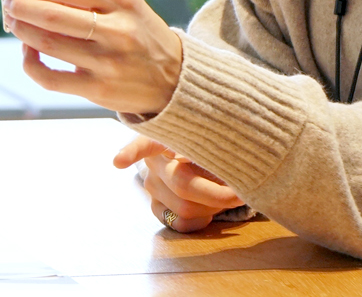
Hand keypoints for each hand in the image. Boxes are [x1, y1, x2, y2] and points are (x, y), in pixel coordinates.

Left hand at [0, 0, 182, 114]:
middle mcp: (117, 28)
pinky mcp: (98, 89)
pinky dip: (30, 63)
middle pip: (52, 14)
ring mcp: (108, 60)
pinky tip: (28, 53)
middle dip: (20, 7)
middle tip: (8, 5)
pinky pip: (50, 76)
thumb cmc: (140, 34)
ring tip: (15, 24)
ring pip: (47, 43)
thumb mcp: (125, 5)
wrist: (175, 78)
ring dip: (22, 31)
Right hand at [114, 135, 244, 233]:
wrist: (197, 152)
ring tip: (229, 195)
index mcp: (165, 137)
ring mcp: (152, 187)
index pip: (144, 143)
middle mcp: (154, 163)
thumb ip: (213, 145)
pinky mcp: (156, 207)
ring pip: (185, 208)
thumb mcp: (211, 137)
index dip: (132, 152)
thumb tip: (210, 160)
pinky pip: (181, 223)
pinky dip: (204, 219)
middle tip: (242, 193)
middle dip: (217, 194)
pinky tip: (212, 209)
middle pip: (183, 184)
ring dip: (214, 206)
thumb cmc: (209, 141)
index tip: (119, 162)